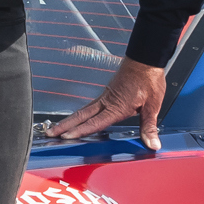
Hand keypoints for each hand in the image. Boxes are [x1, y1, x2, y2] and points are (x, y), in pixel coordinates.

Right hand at [50, 59, 168, 150]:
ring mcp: (105, 97)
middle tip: (50, 133)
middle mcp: (107, 102)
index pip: (94, 122)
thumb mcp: (153, 105)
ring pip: (83, 111)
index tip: (66, 136)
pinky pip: (90, 106)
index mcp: (116, 107)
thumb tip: (152, 144)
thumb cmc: (148, 79)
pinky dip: (80, 114)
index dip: (79, 131)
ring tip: (57, 128)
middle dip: (65, 126)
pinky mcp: (107, 93)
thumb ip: (149, 126)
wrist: (146, 59)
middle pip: (81, 116)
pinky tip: (78, 118)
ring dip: (70, 120)